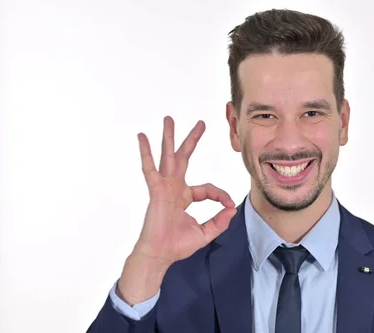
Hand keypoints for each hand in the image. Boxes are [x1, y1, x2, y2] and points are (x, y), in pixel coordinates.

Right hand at [117, 116, 236, 304]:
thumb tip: (232, 209)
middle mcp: (174, 188)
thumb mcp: (206, 233)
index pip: (207, 188)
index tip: (229, 205)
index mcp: (184, 197)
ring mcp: (164, 187)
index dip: (221, 195)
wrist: (160, 255)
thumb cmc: (177, 246)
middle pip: (184, 158)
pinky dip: (145, 151)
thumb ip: (220, 221)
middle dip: (192, 140)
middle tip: (201, 123)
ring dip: (169, 137)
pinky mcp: (156, 190)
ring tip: (169, 119)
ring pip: (168, 156)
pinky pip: (149, 167)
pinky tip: (142, 136)